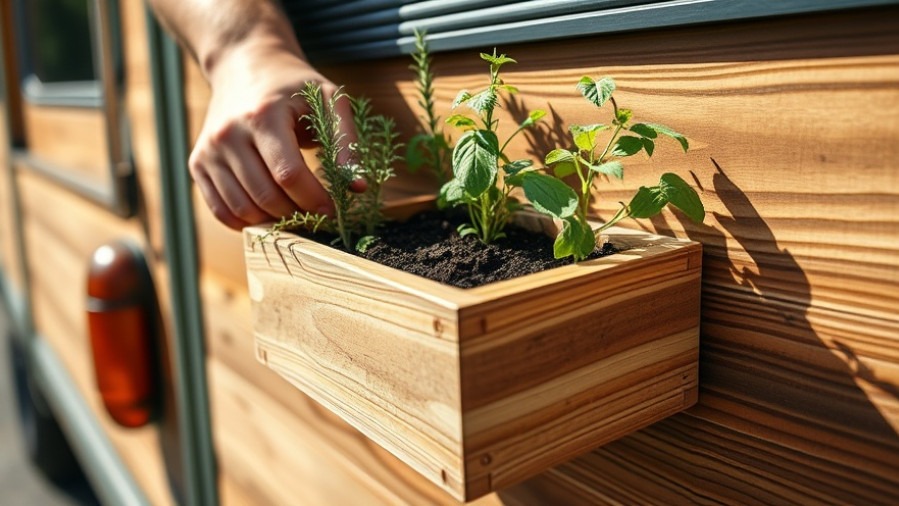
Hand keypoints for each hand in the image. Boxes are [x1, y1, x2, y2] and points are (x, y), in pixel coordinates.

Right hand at [189, 45, 356, 229]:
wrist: (244, 65)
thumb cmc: (293, 86)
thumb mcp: (328, 99)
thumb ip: (346, 142)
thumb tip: (357, 187)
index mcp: (262, 116)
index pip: (289, 175)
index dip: (315, 199)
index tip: (333, 208)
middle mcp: (227, 134)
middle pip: (266, 197)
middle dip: (298, 212)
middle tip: (316, 212)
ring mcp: (208, 151)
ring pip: (243, 210)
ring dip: (274, 221)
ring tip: (296, 210)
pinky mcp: (198, 164)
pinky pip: (221, 211)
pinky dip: (246, 222)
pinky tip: (269, 213)